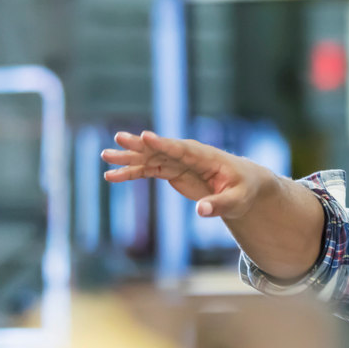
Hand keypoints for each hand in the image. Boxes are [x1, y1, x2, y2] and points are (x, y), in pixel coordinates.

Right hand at [102, 131, 270, 219]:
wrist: (243, 184)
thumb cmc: (243, 190)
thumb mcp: (236, 200)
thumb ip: (219, 205)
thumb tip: (201, 211)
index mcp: (205, 157)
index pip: (182, 149)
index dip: (163, 143)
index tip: (145, 136)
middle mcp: (188, 155)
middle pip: (160, 149)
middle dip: (139, 145)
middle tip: (118, 138)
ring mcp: (177, 162)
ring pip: (149, 158)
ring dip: (128, 158)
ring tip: (105, 157)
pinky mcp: (171, 171)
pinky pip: (147, 170)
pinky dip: (130, 173)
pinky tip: (111, 177)